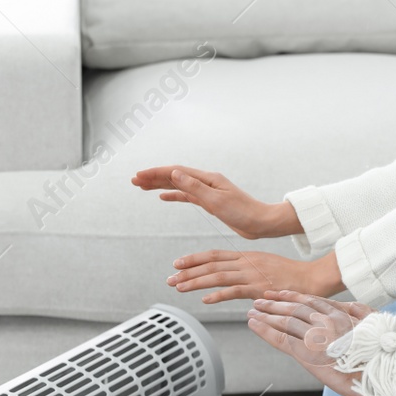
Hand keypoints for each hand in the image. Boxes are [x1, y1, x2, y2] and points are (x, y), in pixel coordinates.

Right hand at [132, 165, 300, 239]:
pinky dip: (174, 195)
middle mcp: (207, 182)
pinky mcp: (211, 202)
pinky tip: (163, 197)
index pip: (176, 172)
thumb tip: (174, 173)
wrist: (262, 224)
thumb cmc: (243, 213)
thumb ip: (194, 188)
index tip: (138, 176)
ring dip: (161, 185)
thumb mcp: (216, 201)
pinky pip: (187, 196)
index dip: (156, 173)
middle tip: (134, 180)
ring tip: (142, 186)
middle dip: (154, 177)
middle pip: (175, 176)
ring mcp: (208, 191)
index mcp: (208, 179)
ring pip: (179, 185)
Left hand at [166, 249, 342, 301]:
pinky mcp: (260, 288)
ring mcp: (253, 274)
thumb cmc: (290, 276)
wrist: (311, 278)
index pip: (215, 255)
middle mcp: (246, 262)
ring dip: (196, 282)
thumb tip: (230, 283)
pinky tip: (205, 300)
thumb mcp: (265, 267)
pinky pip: (235, 291)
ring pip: (218, 276)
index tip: (177, 263)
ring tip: (179, 287)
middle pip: (212, 264)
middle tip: (170, 278)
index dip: (195, 259)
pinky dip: (219, 295)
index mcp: (246, 256)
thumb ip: (246, 272)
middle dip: (188, 271)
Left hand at [247, 290, 376, 395]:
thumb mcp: (376, 325)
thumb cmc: (380, 353)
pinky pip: (279, 338)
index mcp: (341, 314)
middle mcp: (325, 321)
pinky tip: (254, 323)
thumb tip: (352, 304)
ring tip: (253, 311)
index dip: (293, 296)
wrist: (378, 374)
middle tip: (261, 300)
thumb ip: (362, 313)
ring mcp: (314, 335)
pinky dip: (264, 329)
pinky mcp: (305, 352)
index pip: (311, 301)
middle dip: (276, 303)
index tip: (281, 293)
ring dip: (266, 314)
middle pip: (294, 308)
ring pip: (284, 320)